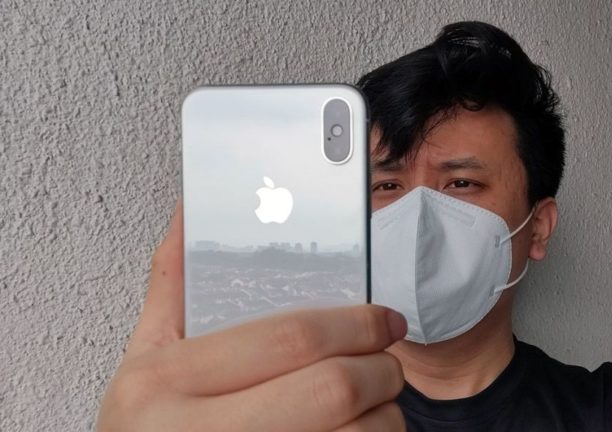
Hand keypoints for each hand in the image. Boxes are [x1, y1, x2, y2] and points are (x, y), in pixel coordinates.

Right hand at [96, 200, 406, 430]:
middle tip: (386, 362)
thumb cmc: (149, 429)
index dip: (356, 323)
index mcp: (163, 382)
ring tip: (375, 404)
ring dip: (385, 417)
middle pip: (333, 387)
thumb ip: (173, 288)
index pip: (290, 336)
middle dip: (381, 369)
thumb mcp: (144, 361)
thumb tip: (192, 210)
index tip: (386, 319)